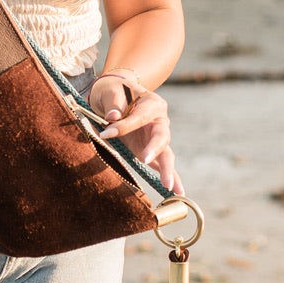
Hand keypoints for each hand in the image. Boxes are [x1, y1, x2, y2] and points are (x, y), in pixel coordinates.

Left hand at [92, 74, 179, 194]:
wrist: (118, 94)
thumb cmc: (115, 91)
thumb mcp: (111, 91)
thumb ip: (113, 103)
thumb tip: (112, 118)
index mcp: (152, 104)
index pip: (140, 117)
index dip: (124, 126)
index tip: (105, 133)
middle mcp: (160, 121)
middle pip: (161, 137)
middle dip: (154, 149)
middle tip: (145, 159)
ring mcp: (157, 137)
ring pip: (165, 154)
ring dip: (167, 170)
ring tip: (170, 187)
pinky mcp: (152, 150)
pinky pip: (162, 164)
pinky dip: (169, 177)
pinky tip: (177, 191)